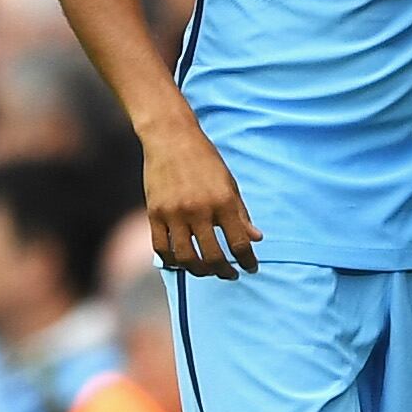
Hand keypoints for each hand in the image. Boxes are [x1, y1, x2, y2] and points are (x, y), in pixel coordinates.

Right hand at [139, 113, 261, 276]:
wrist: (170, 137)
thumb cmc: (204, 159)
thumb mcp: (229, 183)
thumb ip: (241, 213)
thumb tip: (256, 239)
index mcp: (223, 201)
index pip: (239, 243)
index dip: (248, 261)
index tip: (252, 268)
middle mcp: (199, 210)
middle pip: (213, 256)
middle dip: (224, 271)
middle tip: (230, 274)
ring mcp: (174, 213)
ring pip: (186, 258)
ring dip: (199, 271)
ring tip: (207, 270)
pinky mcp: (154, 213)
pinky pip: (161, 248)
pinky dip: (172, 260)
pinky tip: (181, 262)